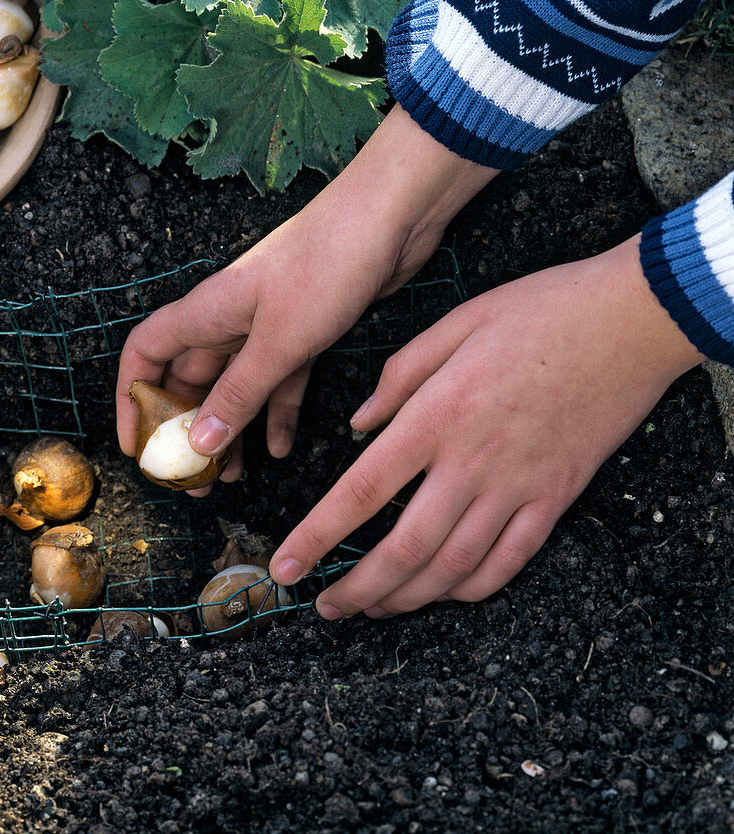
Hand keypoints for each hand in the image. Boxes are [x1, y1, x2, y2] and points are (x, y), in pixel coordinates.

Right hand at [115, 106, 498, 482]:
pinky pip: (280, 382)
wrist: (390, 217)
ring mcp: (267, 325)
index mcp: (206, 313)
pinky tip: (280, 448)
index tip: (136, 444)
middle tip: (193, 480)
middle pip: (189, 381)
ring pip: (236, 388)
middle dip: (188, 432)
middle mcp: (228, 320)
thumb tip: (199, 444)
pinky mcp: (305, 331)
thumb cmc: (326, 265)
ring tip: (231, 478)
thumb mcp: (278, 342)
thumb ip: (238, 395)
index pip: (145, 353)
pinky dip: (277, 413)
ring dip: (231, 431)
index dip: (132, 399)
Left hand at [268, 237, 704, 616]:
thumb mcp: (454, 323)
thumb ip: (397, 377)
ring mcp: (519, 486)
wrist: (633, 318)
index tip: (286, 567)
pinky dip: (472, 587)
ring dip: (407, 598)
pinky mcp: (557, 497)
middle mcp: (472, 462)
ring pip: (454, 566)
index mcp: (436, 416)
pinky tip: (444, 593)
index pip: (362, 491)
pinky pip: (510, 560)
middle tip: (326, 608)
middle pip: (404, 548)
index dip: (318, 537)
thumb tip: (357, 425)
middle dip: (358, 589)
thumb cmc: (540, 310)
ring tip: (373, 609)